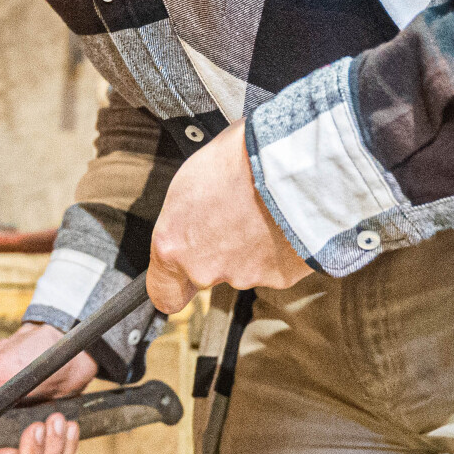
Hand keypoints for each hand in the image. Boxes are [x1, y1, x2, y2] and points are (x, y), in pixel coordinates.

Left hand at [147, 119, 313, 311]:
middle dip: (218, 251)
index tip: (180, 277)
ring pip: (241, 268)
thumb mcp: (191, 180)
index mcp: (172, 244)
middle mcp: (203, 269)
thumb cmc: (237, 159)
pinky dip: (278, 249)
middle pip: (206, 273)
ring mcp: (242, 276)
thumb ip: (184, 217)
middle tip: (233, 218)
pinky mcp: (278, 277)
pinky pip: (274, 265)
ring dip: (249, 247)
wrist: (291, 165)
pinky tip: (282, 221)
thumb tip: (189, 218)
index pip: (162, 293)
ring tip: (261, 211)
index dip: (173, 284)